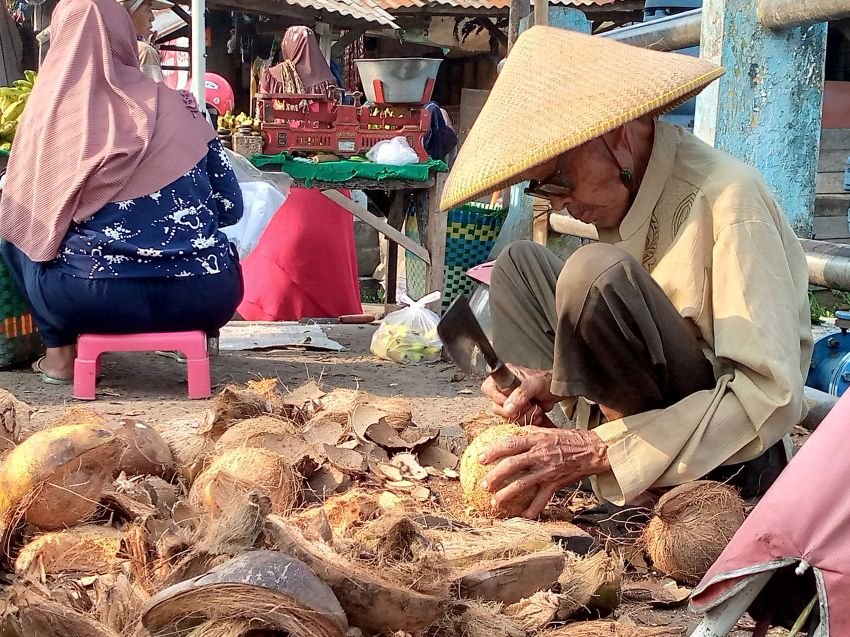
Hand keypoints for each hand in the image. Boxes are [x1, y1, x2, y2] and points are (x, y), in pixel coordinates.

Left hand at [479, 427, 610, 518]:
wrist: (592, 450)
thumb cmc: (569, 439)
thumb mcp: (547, 430)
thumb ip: (529, 431)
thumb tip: (511, 432)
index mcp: (536, 440)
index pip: (510, 444)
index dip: (493, 451)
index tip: (480, 458)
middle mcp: (540, 455)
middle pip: (512, 466)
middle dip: (495, 476)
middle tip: (483, 484)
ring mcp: (547, 471)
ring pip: (523, 484)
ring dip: (507, 495)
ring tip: (495, 501)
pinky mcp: (555, 484)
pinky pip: (542, 499)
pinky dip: (533, 509)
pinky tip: (523, 516)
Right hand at [481, 364, 561, 425]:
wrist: (557, 391)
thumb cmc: (547, 382)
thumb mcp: (535, 384)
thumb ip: (521, 394)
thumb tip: (508, 408)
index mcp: (504, 377)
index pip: (488, 389)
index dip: (498, 398)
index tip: (512, 402)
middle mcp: (503, 390)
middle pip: (497, 407)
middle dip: (515, 411)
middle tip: (529, 405)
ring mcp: (509, 402)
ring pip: (506, 417)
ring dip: (523, 416)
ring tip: (535, 409)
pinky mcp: (516, 412)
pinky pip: (515, 422)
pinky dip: (526, 421)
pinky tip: (536, 415)